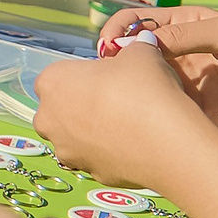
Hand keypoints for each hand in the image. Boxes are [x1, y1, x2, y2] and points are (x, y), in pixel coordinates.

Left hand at [35, 47, 217, 192]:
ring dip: (94, 131)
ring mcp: (66, 150)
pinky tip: (136, 146)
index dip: (85, 75)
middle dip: (83, 105)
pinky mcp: (89, 174)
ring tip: (130, 125)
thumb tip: (139, 43)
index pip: (59, 74)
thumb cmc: (147, 89)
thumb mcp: (141, 53)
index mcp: (51, 82)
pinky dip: (111, 153)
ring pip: (76, 136)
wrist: (169, 142)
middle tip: (120, 101)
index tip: (110, 78)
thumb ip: (132, 47)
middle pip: (62, 107)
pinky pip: (96, 158)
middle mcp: (48, 118)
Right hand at [91, 8, 217, 149]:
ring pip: (146, 86)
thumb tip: (138, 42)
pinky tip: (135, 119)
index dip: (119, 29)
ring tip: (115, 96)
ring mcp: (188, 90)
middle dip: (116, 61)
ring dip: (128, 89)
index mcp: (190, 29)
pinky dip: (148, 116)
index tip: (108, 45)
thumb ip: (187, 34)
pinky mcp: (197, 120)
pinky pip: (165, 116)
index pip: (141, 23)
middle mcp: (183, 58)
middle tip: (105, 73)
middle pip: (136, 55)